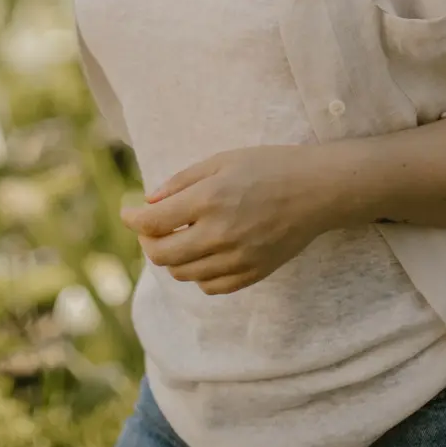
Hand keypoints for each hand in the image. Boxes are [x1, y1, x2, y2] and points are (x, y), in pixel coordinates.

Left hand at [119, 145, 324, 294]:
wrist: (316, 190)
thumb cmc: (269, 166)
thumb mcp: (222, 160)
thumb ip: (182, 181)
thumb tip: (150, 202)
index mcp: (209, 200)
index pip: (154, 222)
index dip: (133, 218)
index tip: (128, 213)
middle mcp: (220, 234)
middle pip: (163, 255)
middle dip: (148, 242)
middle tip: (151, 228)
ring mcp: (237, 258)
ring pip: (184, 274)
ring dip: (172, 258)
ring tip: (179, 238)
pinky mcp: (252, 273)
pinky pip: (210, 286)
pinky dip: (198, 274)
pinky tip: (204, 254)